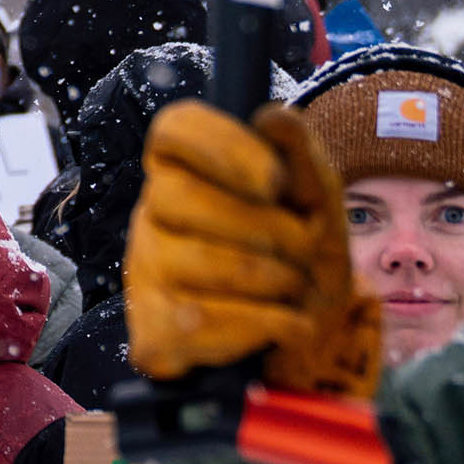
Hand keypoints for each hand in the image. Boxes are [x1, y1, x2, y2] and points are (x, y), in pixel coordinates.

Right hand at [125, 101, 380, 399]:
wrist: (313, 348)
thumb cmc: (304, 262)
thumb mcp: (317, 203)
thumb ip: (301, 153)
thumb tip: (272, 115)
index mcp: (187, 169)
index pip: (173, 130)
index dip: (223, 147)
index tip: (274, 181)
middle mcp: (153, 214)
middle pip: (176, 195)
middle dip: (263, 227)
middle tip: (303, 247)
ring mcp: (146, 273)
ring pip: (197, 261)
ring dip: (273, 279)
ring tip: (294, 287)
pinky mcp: (153, 331)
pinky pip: (199, 319)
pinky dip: (263, 323)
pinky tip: (286, 324)